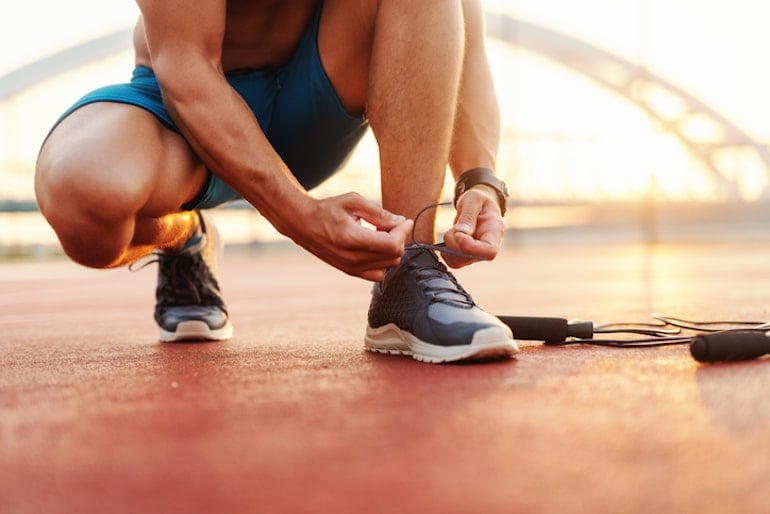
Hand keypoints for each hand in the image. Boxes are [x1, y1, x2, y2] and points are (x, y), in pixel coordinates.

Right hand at [291, 192, 413, 280]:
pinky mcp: (350, 271)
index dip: (403, 231)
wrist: (303, 224)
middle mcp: (352, 258)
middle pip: (393, 256)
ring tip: (382, 234)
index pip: (392, 244)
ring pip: (389, 266)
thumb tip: (399, 221)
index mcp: (352, 239)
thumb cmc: (326, 210)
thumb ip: (378, 213)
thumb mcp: (353, 202)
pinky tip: (376, 247)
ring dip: (392, 250)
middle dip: (399, 238)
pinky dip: (384, 262)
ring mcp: (351, 268)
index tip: (404, 221)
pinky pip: (378, 274)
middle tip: (391, 224)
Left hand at [442, 185, 504, 267]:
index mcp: (495, 232)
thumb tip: (461, 233)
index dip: (471, 247)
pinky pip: (452, 262)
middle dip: (455, 244)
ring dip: (448, 247)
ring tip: (453, 230)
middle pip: (470, 257)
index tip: (458, 235)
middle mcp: (487, 247)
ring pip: (459, 262)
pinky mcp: (466, 256)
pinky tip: (449, 238)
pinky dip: (445, 251)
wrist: (478, 206)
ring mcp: (477, 254)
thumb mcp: (473, 199)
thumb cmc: (478, 200)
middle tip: (453, 229)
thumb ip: (468, 215)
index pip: (489, 251)